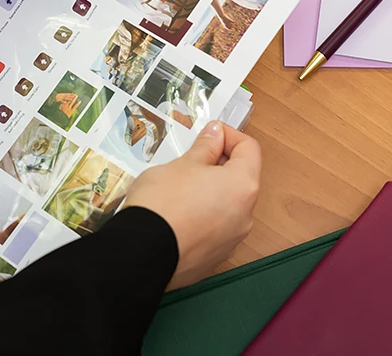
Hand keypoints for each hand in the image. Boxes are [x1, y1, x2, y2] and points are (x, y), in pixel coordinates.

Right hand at [124, 121, 260, 288]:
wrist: (141, 254)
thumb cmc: (163, 203)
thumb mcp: (182, 164)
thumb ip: (205, 148)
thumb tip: (215, 134)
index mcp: (243, 186)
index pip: (249, 149)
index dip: (229, 135)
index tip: (208, 134)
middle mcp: (245, 215)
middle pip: (240, 178)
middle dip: (218, 164)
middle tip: (189, 159)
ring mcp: (231, 240)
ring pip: (227, 205)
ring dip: (209, 191)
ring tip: (178, 187)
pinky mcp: (214, 257)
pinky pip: (214, 228)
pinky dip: (202, 216)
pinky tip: (176, 213)